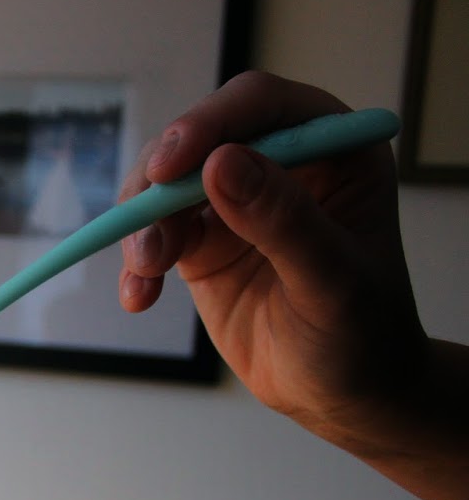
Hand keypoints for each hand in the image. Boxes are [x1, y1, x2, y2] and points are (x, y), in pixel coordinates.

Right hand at [118, 71, 422, 445]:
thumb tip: (219, 164)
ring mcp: (237, 203)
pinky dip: (137, 264)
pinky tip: (139, 297)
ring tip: (146, 272)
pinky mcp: (203, 242)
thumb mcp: (332, 281)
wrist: (344, 393)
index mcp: (334, 151)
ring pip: (165, 185)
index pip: (261, 105)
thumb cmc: (363, 335)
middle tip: (142, 225)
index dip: (209, 123)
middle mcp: (281, 164)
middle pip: (199, 139)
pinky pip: (152, 235)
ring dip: (143, 226)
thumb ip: (282, 220)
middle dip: (161, 181)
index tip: (170, 166)